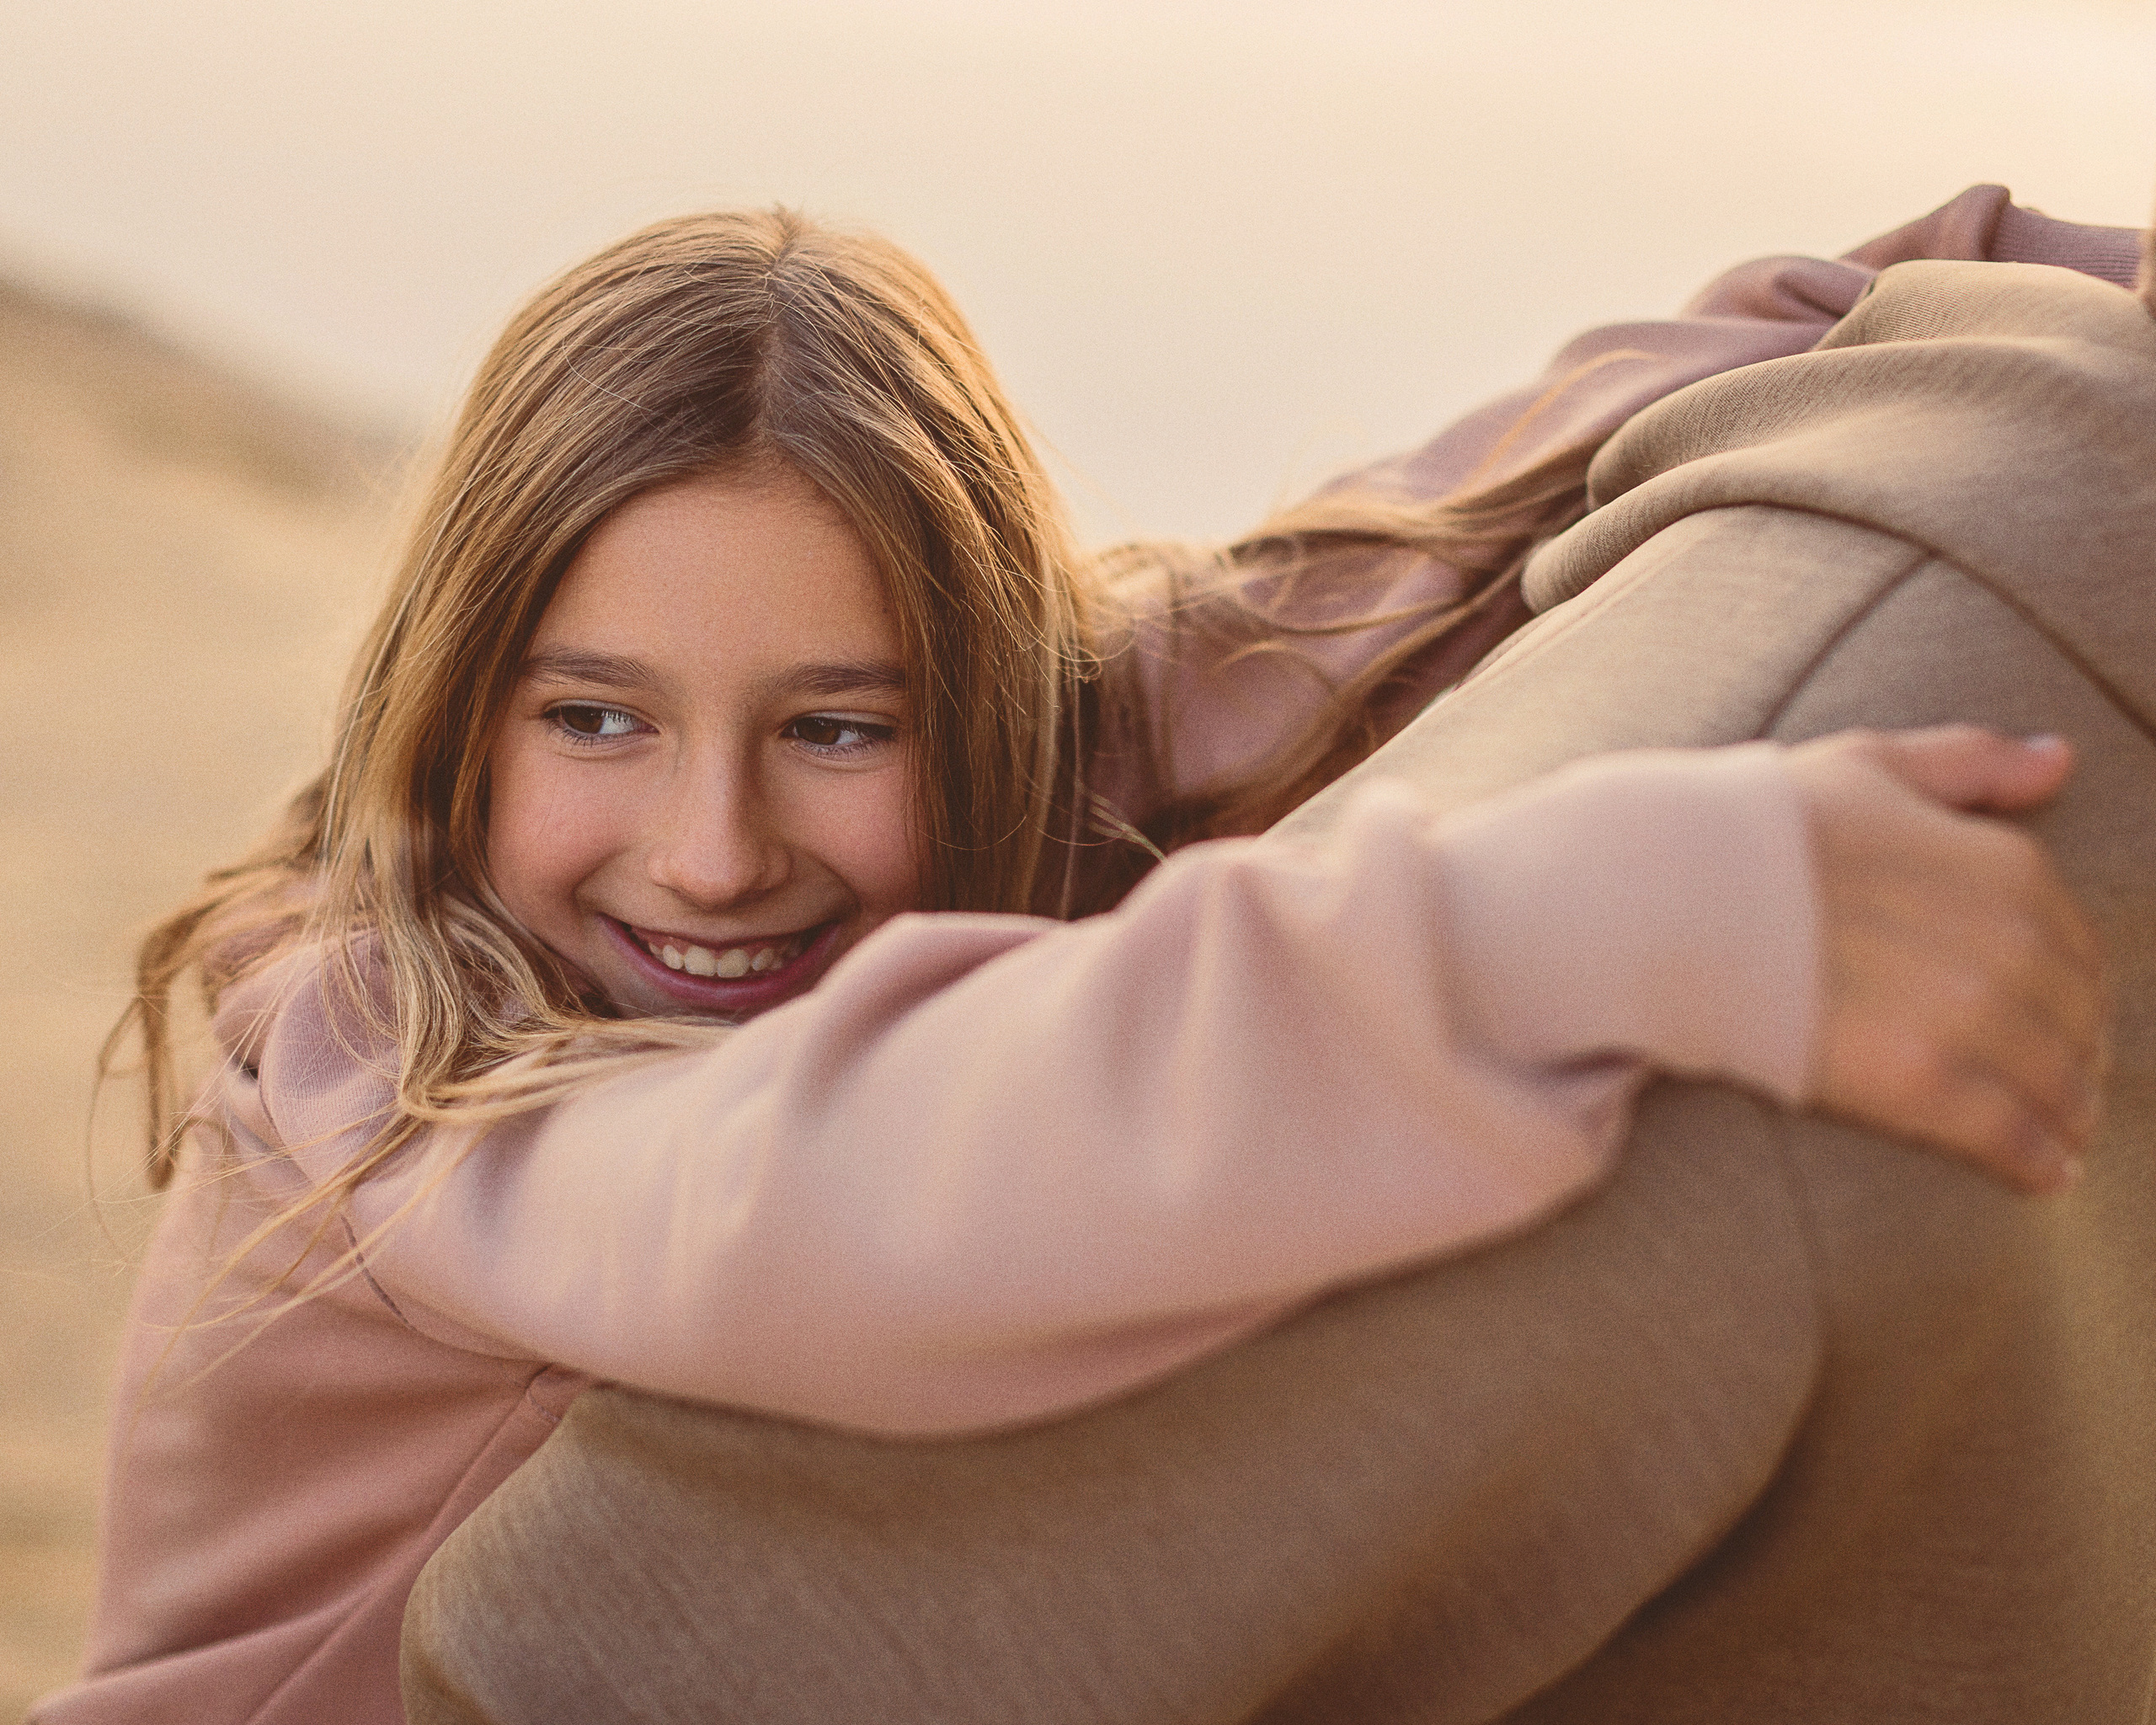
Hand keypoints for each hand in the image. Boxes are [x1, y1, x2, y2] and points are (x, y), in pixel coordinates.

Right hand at [1787, 726, 2106, 1194]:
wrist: (1666, 894)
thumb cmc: (1754, 826)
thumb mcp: (1869, 765)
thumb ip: (1971, 764)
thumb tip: (2059, 760)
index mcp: (2005, 868)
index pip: (2074, 946)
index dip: (2074, 989)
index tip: (2062, 1015)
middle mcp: (2007, 943)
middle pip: (2072, 1019)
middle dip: (2076, 1056)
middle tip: (2069, 1086)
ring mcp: (1966, 1016)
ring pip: (2051, 1081)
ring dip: (2066, 1114)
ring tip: (2062, 1136)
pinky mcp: (1920, 1083)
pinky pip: (2007, 1133)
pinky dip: (2035, 1158)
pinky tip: (2044, 1174)